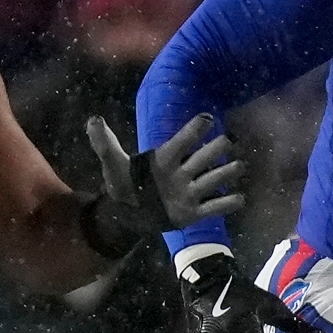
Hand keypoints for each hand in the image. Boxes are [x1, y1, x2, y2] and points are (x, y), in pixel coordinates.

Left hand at [82, 114, 246, 256]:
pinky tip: (239, 198)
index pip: (184, 139)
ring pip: (215, 178)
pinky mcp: (194, 213)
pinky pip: (215, 207)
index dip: (195, 128)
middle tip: (229, 142)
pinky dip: (228, 203)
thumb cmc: (124, 183)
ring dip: (228, 172)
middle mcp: (183, 171)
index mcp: (166, 157)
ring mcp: (191, 192)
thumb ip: (104, 142)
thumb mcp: (112, 162)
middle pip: (206, 156)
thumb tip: (93, 119)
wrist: (129, 213)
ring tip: (238, 167)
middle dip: (219, 148)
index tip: (207, 119)